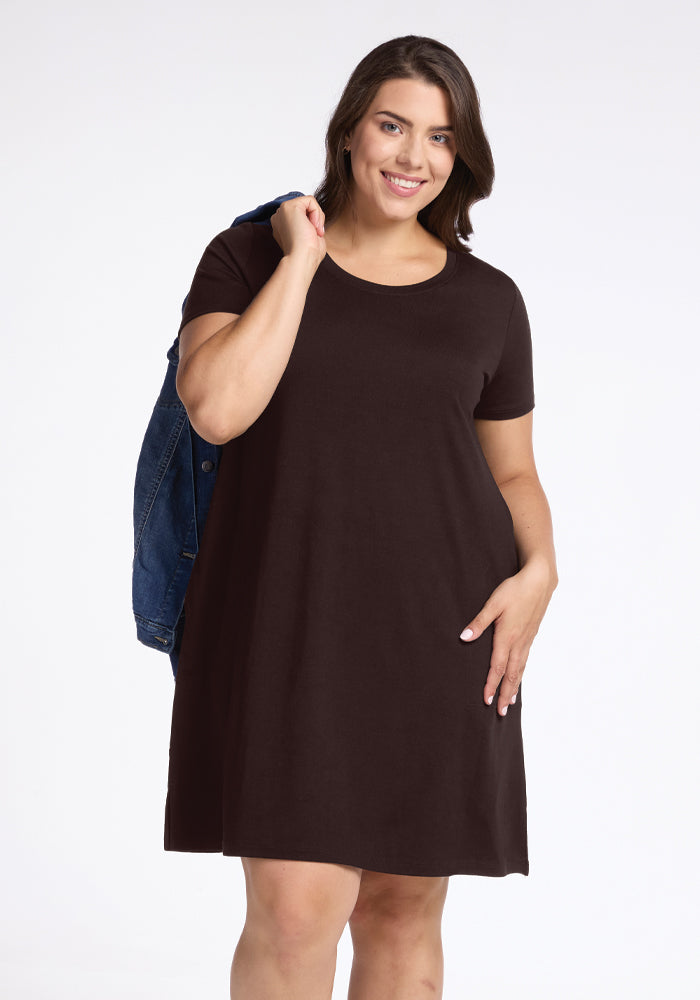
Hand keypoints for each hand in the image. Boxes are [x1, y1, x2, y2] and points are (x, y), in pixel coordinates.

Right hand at [270, 195, 325, 265]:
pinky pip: (310, 200)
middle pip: (305, 208)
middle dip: (315, 219)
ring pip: (309, 203)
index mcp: (282, 226)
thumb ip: (310, 226)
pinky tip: (312, 226)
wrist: (303, 259)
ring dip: (317, 217)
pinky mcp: (289, 206)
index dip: (311, 224)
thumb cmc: (308, 254)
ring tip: (314, 231)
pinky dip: (317, 212)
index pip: (302, 215)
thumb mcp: (310, 237)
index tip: (312, 238)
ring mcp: (282, 211)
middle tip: (314, 235)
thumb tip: (315, 220)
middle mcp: (279, 218)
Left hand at [459, 558, 555, 715]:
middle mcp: (518, 643)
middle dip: (505, 695)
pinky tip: (518, 678)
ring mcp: (526, 641)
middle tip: (501, 713)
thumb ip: (478, 622)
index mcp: (507, 637)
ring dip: (514, 688)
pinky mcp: (530, 636)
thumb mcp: (493, 603)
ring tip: (510, 703)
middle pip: (511, 675)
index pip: (497, 667)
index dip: (491, 685)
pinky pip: (525, 661)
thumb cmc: (515, 590)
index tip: (486, 701)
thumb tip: (464, 638)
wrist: (540, 581)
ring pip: (520, 670)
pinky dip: (520, 675)